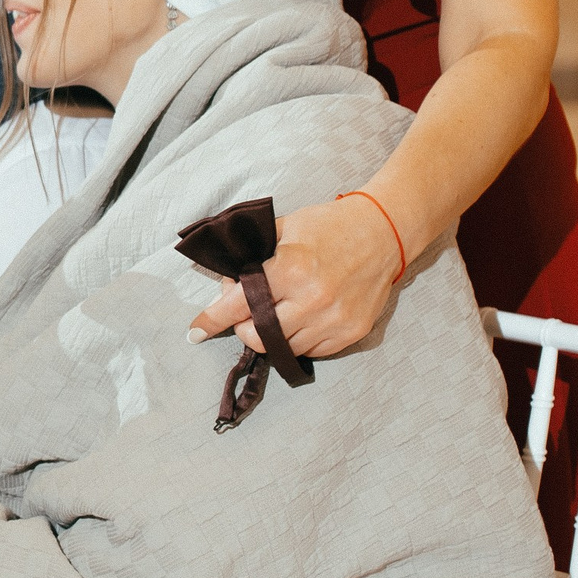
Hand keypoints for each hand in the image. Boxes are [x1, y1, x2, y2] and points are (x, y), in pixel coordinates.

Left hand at [187, 194, 403, 359]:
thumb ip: (251, 257)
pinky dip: (298, 339)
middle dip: (242, 328)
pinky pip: (312, 351)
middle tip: (245, 313)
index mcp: (290, 269)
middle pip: (257, 336)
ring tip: (277, 311)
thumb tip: (226, 285)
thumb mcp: (283, 229)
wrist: (383, 232)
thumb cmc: (328, 226)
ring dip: (271, 334)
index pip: (238, 304)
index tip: (195, 332)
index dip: (211, 320)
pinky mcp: (352, 332)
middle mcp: (312, 299)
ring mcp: (334, 319)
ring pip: (284, 347)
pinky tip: (300, 317)